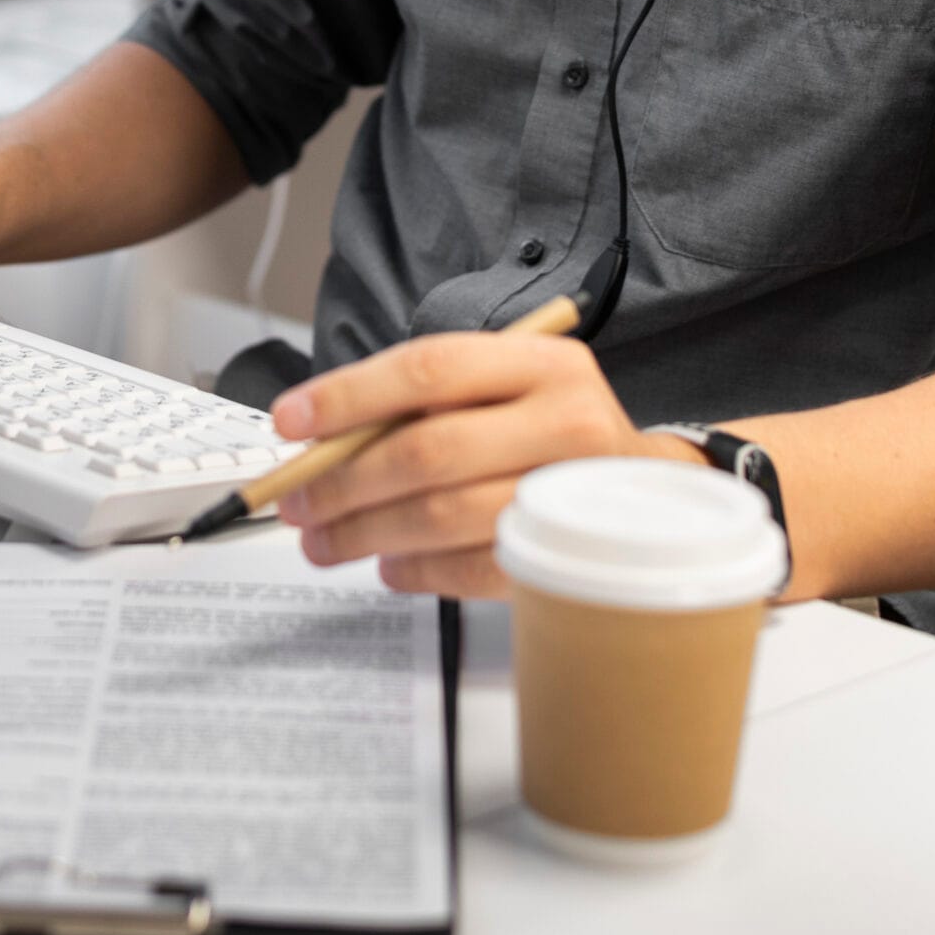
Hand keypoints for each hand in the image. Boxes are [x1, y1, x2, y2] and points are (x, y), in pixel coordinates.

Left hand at [268, 331, 655, 598]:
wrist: (644, 490)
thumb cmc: (550, 432)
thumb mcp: (504, 388)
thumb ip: (427, 403)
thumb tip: (323, 441)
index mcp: (542, 362)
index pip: (429, 368)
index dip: (349, 395)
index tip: (290, 421)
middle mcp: (566, 419)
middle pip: (429, 450)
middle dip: (343, 481)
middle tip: (294, 500)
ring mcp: (571, 494)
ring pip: (442, 516)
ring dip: (365, 533)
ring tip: (322, 540)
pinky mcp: (567, 558)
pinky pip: (470, 570)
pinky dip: (415, 572)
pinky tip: (387, 566)